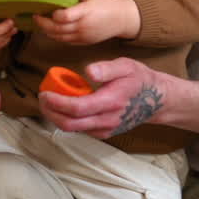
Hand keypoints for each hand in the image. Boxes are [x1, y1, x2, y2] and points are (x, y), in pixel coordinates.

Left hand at [33, 0, 138, 44]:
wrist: (122, 19)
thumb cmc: (106, 1)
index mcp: (86, 11)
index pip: (64, 17)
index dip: (52, 14)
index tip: (44, 8)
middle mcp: (84, 26)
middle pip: (57, 29)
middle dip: (42, 24)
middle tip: (36, 16)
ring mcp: (84, 36)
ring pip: (59, 37)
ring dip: (47, 31)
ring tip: (41, 22)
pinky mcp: (84, 42)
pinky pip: (65, 41)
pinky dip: (55, 36)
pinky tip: (51, 29)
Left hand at [38, 57, 174, 138]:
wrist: (157, 100)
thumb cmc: (139, 79)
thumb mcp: (126, 65)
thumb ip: (107, 68)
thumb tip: (88, 71)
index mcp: (110, 102)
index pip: (77, 108)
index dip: (56, 103)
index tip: (44, 93)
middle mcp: (107, 120)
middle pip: (69, 124)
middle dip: (50, 112)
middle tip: (42, 97)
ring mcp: (105, 129)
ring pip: (73, 129)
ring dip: (56, 117)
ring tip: (50, 100)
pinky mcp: (104, 133)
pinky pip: (80, 129)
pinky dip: (67, 119)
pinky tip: (65, 106)